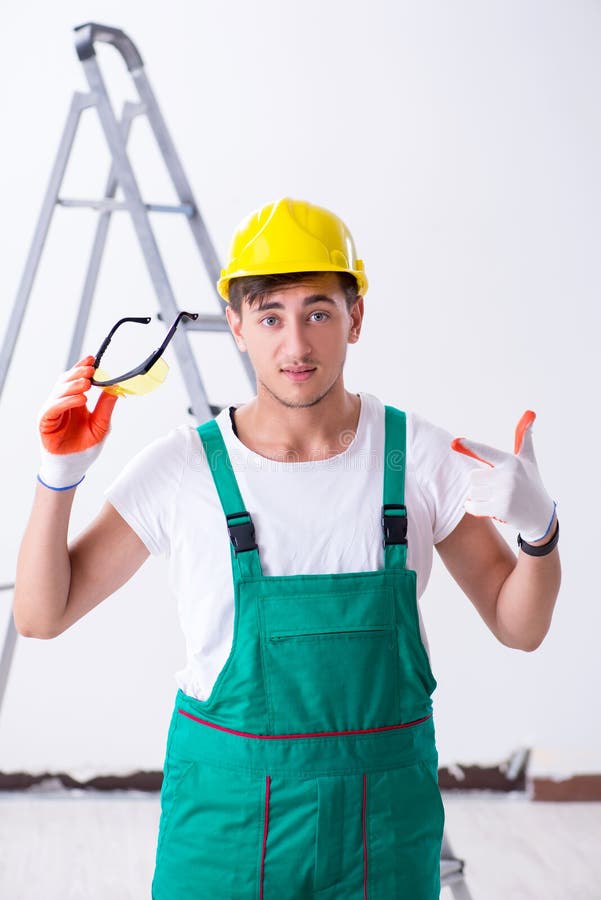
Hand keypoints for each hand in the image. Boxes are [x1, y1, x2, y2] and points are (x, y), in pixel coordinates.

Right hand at [37, 356, 117, 489]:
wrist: (73, 467)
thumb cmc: (85, 447)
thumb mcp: (101, 425)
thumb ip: (106, 407)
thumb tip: (115, 388)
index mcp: (74, 401)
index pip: (76, 379)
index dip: (82, 368)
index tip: (92, 359)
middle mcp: (61, 403)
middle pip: (65, 381)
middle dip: (78, 373)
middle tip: (91, 369)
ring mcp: (52, 411)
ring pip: (58, 391)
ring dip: (73, 385)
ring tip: (87, 384)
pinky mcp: (45, 422)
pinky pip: (53, 407)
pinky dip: (66, 401)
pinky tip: (80, 399)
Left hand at [451, 410, 555, 542]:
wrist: (542, 516)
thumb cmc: (531, 483)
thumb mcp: (529, 460)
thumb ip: (524, 438)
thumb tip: (530, 412)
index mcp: (512, 461)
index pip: (486, 451)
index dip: (470, 446)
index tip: (455, 441)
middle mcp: (509, 475)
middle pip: (473, 476)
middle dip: (480, 484)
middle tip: (495, 489)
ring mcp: (505, 493)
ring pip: (472, 492)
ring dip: (478, 497)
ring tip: (495, 498)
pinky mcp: (501, 509)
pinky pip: (473, 506)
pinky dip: (473, 507)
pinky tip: (484, 507)